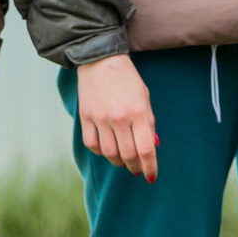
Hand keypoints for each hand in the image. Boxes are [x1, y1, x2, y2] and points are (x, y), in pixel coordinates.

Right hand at [76, 54, 156, 181]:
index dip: (150, 167)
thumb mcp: (145, 97)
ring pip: (109, 153)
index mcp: (138, 112)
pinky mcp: (85, 117)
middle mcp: (119, 118)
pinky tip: (107, 149)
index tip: (151, 176)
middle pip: (128, 155)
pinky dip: (100, 152)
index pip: (146, 149)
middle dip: (135, 167)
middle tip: (138, 170)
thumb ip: (149, 123)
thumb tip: (152, 147)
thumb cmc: (127, 79)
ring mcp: (100, 118)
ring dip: (118, 162)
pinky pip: (92, 144)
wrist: (100, 60)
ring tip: (123, 161)